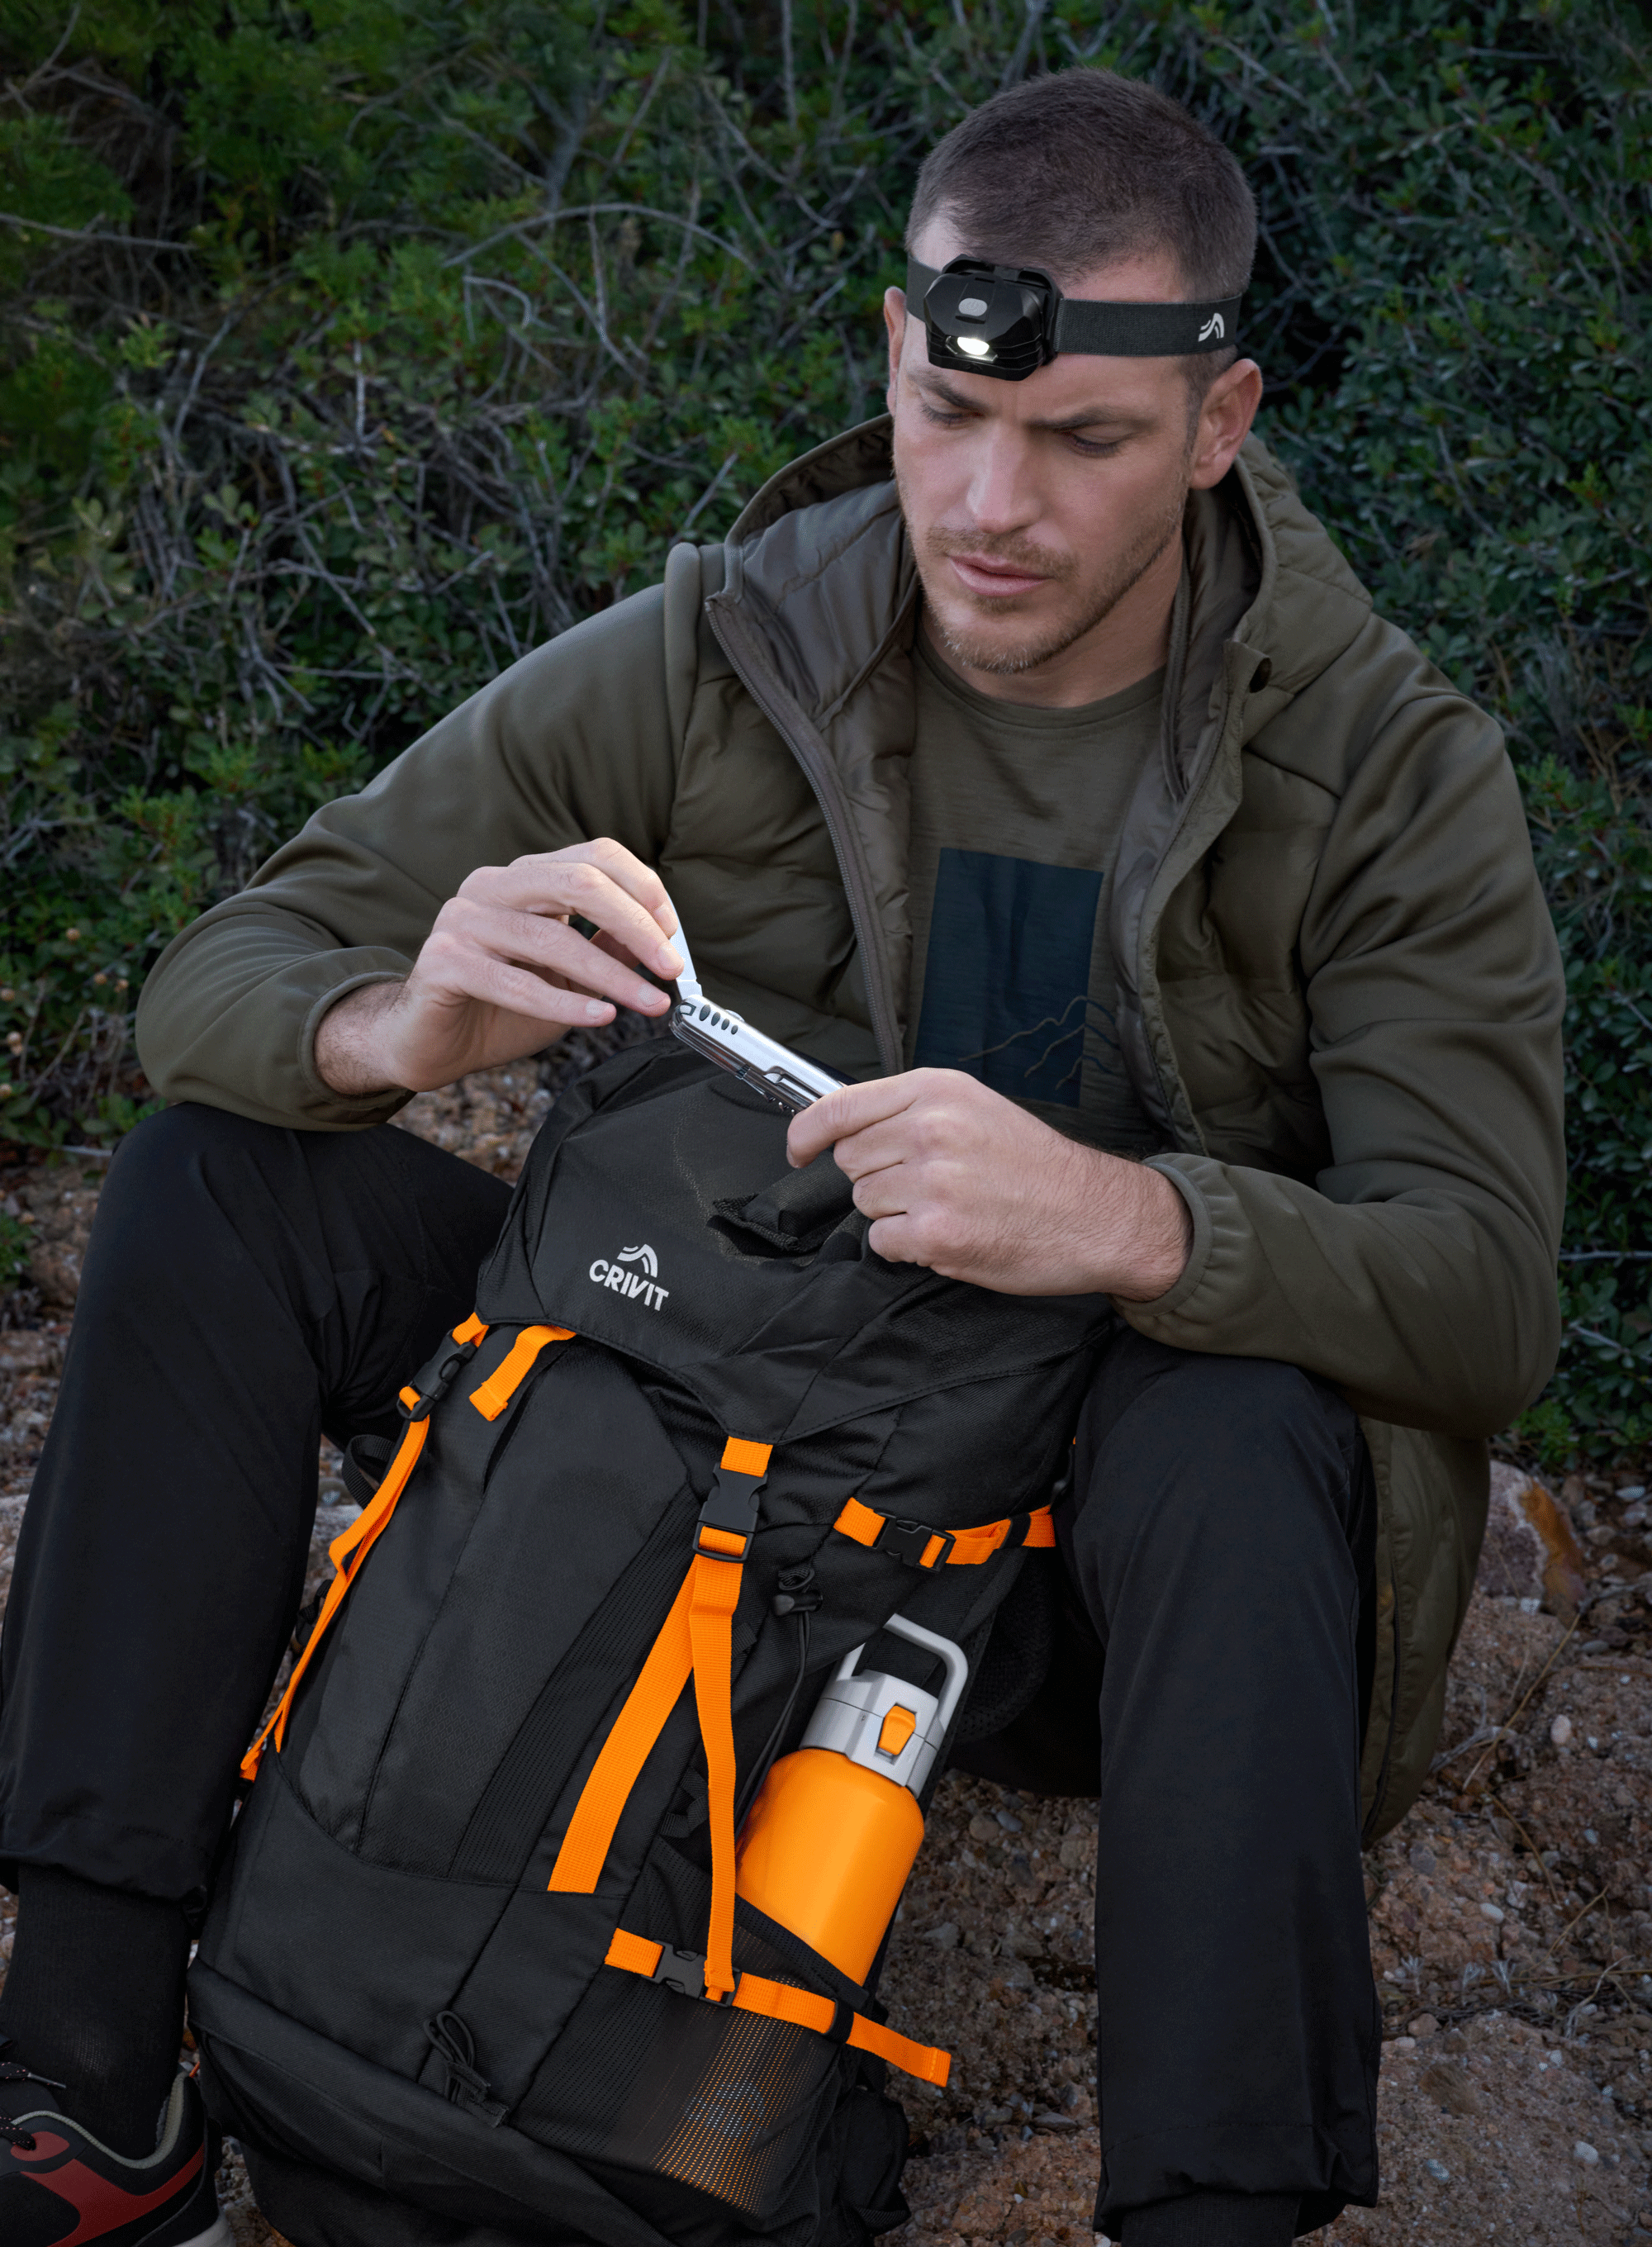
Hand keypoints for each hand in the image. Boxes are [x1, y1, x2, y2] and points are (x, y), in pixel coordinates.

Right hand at [315, 839, 680, 1095]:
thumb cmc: (499, 1006)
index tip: (673, 936)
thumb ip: (606, 948)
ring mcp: (463, 920)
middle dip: (636, 925)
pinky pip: (514, 982)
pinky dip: (563, 1002)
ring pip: (552, 938)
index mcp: (525, 879)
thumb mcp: (569, 976)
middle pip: (578, 882)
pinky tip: (599, 1017)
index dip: (643, 890)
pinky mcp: (443, 961)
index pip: (594, 857)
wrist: (429, 1043)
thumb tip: (662, 939)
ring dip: (612, 976)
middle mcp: (492, 887)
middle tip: (671, 967)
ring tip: (649, 1004)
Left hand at [785, 1069, 1190, 1299]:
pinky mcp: (937, 1234)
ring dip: (896, 1215)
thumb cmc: (1037, 1167)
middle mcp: (930, 1129)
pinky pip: (883, 1243)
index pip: (838, 1107)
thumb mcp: (977, 1108)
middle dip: (877, 1177)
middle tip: (928, 1185)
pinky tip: (949, 1236)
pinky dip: (907, 1248)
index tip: (798, 1149)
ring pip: (865, 1203)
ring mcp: (932, 1182)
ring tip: (949, 1209)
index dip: (807, 1134)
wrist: (1095, 1214)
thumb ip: (913, 1110)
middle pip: (850, 1160)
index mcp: (937, 1091)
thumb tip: (845, 1128)